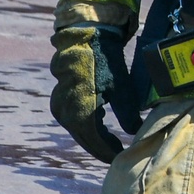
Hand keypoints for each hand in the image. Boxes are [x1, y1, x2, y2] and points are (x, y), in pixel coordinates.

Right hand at [50, 25, 141, 163]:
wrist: (86, 37)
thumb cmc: (106, 61)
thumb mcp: (121, 88)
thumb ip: (128, 114)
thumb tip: (135, 133)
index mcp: (81, 113)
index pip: (96, 142)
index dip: (109, 151)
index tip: (122, 156)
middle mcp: (65, 113)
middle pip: (85, 139)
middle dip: (102, 147)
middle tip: (117, 153)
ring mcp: (59, 106)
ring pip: (78, 130)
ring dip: (93, 137)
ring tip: (111, 142)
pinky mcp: (58, 99)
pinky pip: (72, 119)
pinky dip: (86, 124)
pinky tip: (99, 123)